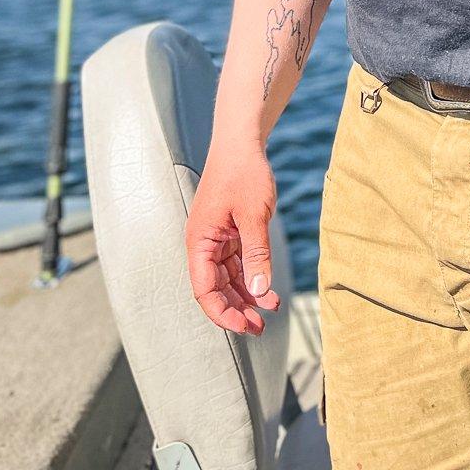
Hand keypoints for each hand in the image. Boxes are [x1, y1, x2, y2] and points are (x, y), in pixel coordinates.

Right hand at [185, 145, 281, 334]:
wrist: (242, 141)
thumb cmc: (243, 172)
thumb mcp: (254, 215)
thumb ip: (257, 254)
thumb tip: (261, 292)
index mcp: (200, 241)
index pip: (205, 290)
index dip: (223, 313)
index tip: (245, 327)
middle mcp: (204, 243)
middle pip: (216, 288)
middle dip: (237, 310)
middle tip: (260, 328)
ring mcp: (216, 237)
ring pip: (228, 278)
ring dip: (247, 295)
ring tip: (269, 312)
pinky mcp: (229, 231)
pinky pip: (238, 262)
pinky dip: (252, 276)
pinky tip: (268, 289)